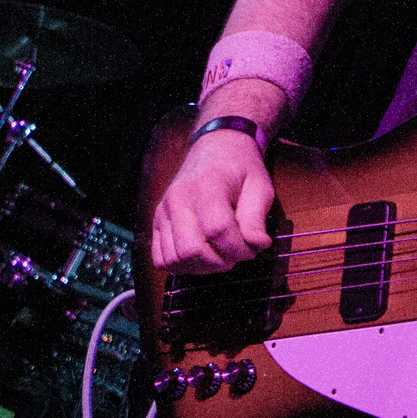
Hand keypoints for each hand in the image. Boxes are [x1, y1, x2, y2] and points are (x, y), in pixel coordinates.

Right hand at [149, 130, 275, 273]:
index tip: (253, 247)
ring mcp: (163, 212)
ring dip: (202, 267)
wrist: (215, 150)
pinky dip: (182, 266)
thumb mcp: (259, 187)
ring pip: (175, 259)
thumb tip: (257, 245)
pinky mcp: (157, 223)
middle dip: (221, 261)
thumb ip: (256, 217)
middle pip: (192, 250)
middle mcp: (178, 200)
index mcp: (206, 187)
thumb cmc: (240, 169)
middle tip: (237, 252)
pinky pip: (161, 258)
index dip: (239, 249)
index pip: (218, 231)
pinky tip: (202, 257)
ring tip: (220, 254)